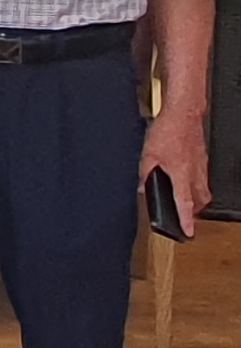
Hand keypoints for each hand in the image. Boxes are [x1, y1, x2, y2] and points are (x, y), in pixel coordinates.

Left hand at [140, 110, 210, 237]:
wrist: (184, 114)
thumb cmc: (168, 131)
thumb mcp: (148, 154)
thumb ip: (145, 173)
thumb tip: (143, 187)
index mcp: (181, 174)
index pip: (185, 204)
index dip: (186, 220)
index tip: (188, 233)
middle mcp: (195, 173)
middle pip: (199, 201)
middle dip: (194, 213)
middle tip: (186, 219)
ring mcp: (202, 167)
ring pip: (204, 192)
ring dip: (196, 201)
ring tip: (187, 205)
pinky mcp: (203, 160)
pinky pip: (203, 180)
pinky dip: (197, 187)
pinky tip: (187, 183)